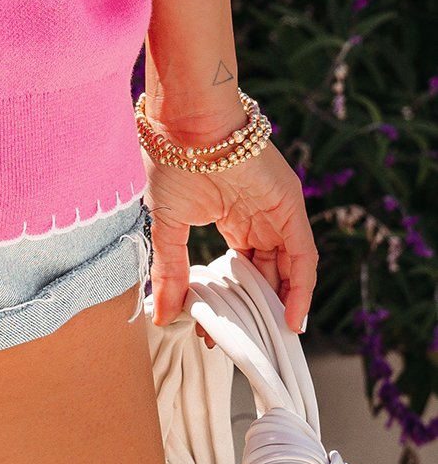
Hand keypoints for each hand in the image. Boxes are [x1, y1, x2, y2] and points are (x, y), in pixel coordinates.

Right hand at [145, 140, 317, 336]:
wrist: (187, 120)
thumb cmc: (171, 161)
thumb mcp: (169, 224)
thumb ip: (171, 269)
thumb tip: (161, 314)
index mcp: (227, 214)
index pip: (239, 267)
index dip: (232, 300)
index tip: (217, 331)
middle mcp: (256, 216)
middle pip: (266, 272)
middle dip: (257, 308)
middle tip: (247, 343)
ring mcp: (275, 213)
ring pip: (287, 268)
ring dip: (281, 304)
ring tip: (272, 340)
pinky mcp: (290, 208)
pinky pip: (303, 256)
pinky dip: (301, 288)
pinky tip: (292, 318)